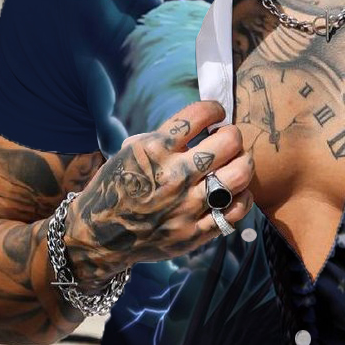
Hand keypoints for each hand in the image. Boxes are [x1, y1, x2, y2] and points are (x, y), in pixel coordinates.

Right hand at [61, 100, 254, 289]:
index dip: (214, 109)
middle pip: (227, 143)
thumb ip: (160, 139)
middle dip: (234, 135)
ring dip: (244, 164)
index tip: (217, 113)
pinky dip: (242, 199)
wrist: (99, 236)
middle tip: (230, 139)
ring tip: (239, 162)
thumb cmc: (117, 188)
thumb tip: (195, 124)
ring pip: (237, 177)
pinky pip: (233, 213)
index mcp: (154, 150)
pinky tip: (238, 193)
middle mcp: (173, 176)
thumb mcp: (128, 153)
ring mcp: (185, 207)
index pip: (198, 116)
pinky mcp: (193, 233)